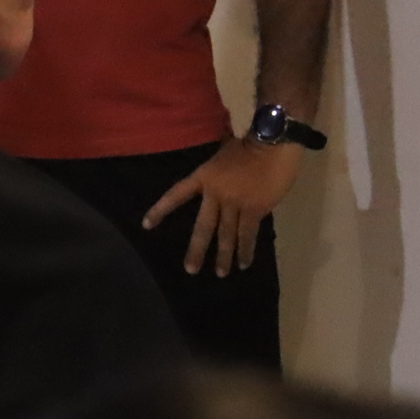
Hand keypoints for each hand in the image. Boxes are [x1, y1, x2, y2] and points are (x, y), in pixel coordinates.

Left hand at [141, 137, 303, 276]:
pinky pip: (248, 234)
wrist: (273, 144)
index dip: (161, 210)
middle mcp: (215, 193)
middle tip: (190, 270)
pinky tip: (244, 263)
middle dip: (196, 250)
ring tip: (221, 273)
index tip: (146, 225)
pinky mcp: (254, 210)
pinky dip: (246, 250)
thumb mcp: (222, 155)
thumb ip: (215, 174)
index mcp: (204, 176)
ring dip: (224, 257)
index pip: (176, 194)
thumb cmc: (249, 145)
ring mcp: (235, 203)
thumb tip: (215, 187)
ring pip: (227, 235)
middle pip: (203, 226)